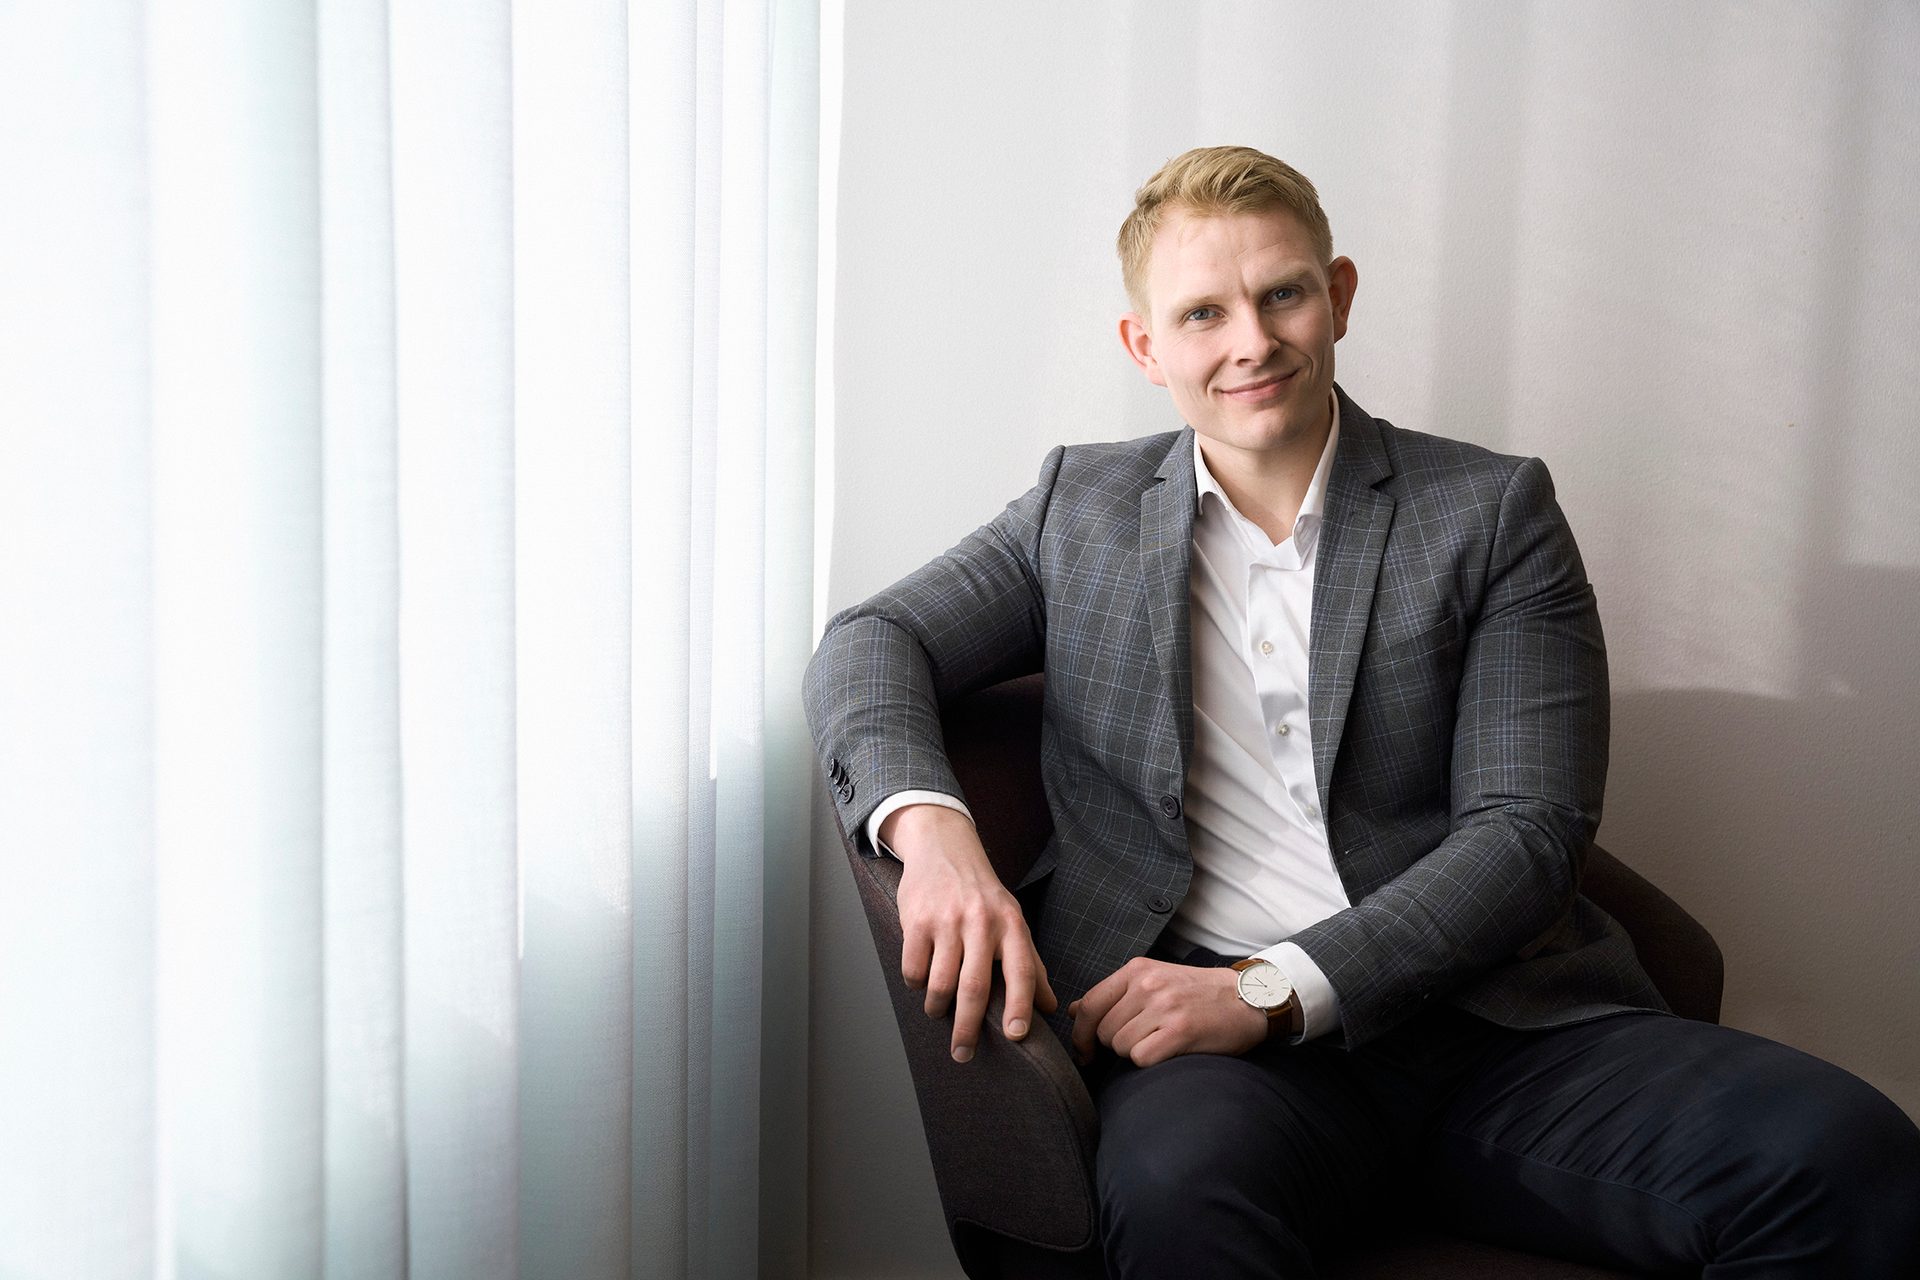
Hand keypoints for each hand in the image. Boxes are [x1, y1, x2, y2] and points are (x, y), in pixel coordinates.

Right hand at [884, 804, 1057, 1062]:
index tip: (1016, 1036)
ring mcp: (947, 920)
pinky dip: (916, 984)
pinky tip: (921, 981)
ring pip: (939, 983)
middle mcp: (981, 922)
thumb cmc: (983, 894)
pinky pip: (913, 969)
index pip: (1021, 971)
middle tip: (963, 1053)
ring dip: (937, 1008)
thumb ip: (1031, 963)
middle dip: (968, 1028)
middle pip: (974, 986)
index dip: (1020, 1006)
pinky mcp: (916, 920)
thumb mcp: (1014, 921)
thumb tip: (1048, 1006)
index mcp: (1011, 924)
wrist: (944, 847)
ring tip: (939, 1013)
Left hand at [1068, 957, 1268, 1067]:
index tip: (1085, 1051)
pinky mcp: (1180, 1032)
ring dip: (1134, 1053)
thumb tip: (1071, 1011)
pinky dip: (1149, 1062)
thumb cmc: (1199, 994)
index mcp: (1137, 969)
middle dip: (1113, 1045)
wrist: (1249, 999)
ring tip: (1160, 1042)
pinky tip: (1168, 1052)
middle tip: (1140, 1043)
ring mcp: (1164, 1007)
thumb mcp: (1155, 980)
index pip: (1088, 1004)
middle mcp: (1148, 985)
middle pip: (1102, 1031)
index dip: (1081, 1034)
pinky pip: (1141, 1058)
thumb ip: (1114, 995)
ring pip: (1120, 1047)